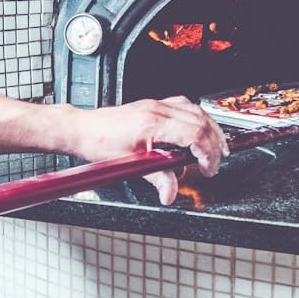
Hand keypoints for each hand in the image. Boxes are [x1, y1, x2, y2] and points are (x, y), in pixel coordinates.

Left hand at [56, 97, 228, 204]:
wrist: (82, 129)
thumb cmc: (99, 143)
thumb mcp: (129, 165)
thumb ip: (156, 178)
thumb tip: (170, 193)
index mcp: (154, 122)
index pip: (195, 133)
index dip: (208, 152)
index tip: (208, 168)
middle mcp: (157, 109)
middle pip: (201, 120)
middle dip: (215, 142)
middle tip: (216, 162)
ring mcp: (155, 105)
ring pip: (195, 110)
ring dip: (210, 129)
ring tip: (215, 148)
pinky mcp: (152, 105)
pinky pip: (184, 105)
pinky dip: (197, 119)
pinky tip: (197, 130)